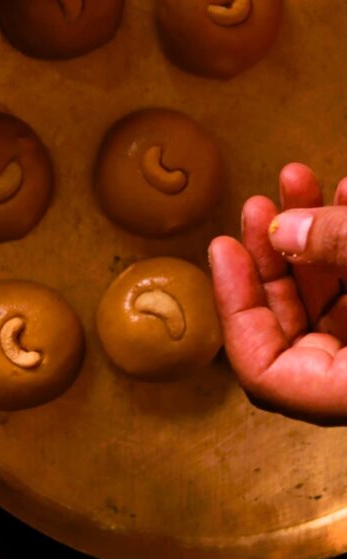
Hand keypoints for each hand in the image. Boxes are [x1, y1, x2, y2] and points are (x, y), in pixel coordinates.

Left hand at [210, 163, 346, 425]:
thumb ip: (340, 246)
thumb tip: (279, 229)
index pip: (265, 375)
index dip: (235, 308)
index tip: (223, 250)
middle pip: (294, 328)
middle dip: (273, 256)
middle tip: (259, 206)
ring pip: (330, 304)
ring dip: (312, 238)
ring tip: (301, 182)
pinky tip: (344, 197)